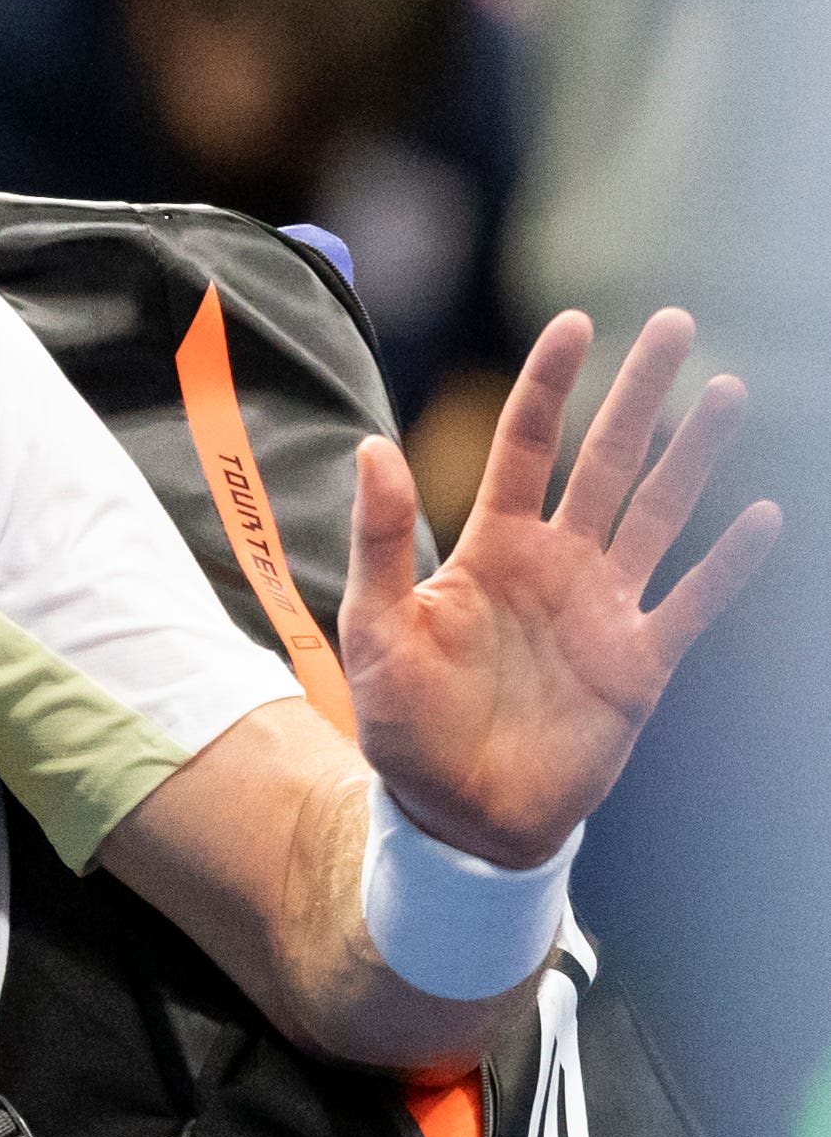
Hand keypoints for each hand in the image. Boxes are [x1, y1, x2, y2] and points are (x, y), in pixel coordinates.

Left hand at [342, 310, 781, 868]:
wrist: (456, 813)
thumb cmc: (405, 723)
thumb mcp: (376, 628)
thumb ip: (382, 539)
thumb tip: (373, 448)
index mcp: (492, 547)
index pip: (527, 445)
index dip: (550, 384)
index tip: (576, 323)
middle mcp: (556, 564)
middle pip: (608, 460)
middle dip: (641, 394)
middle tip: (678, 325)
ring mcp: (604, 609)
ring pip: (660, 513)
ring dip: (696, 456)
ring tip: (731, 392)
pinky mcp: (639, 664)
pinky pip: (694, 603)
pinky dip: (729, 563)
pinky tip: (764, 515)